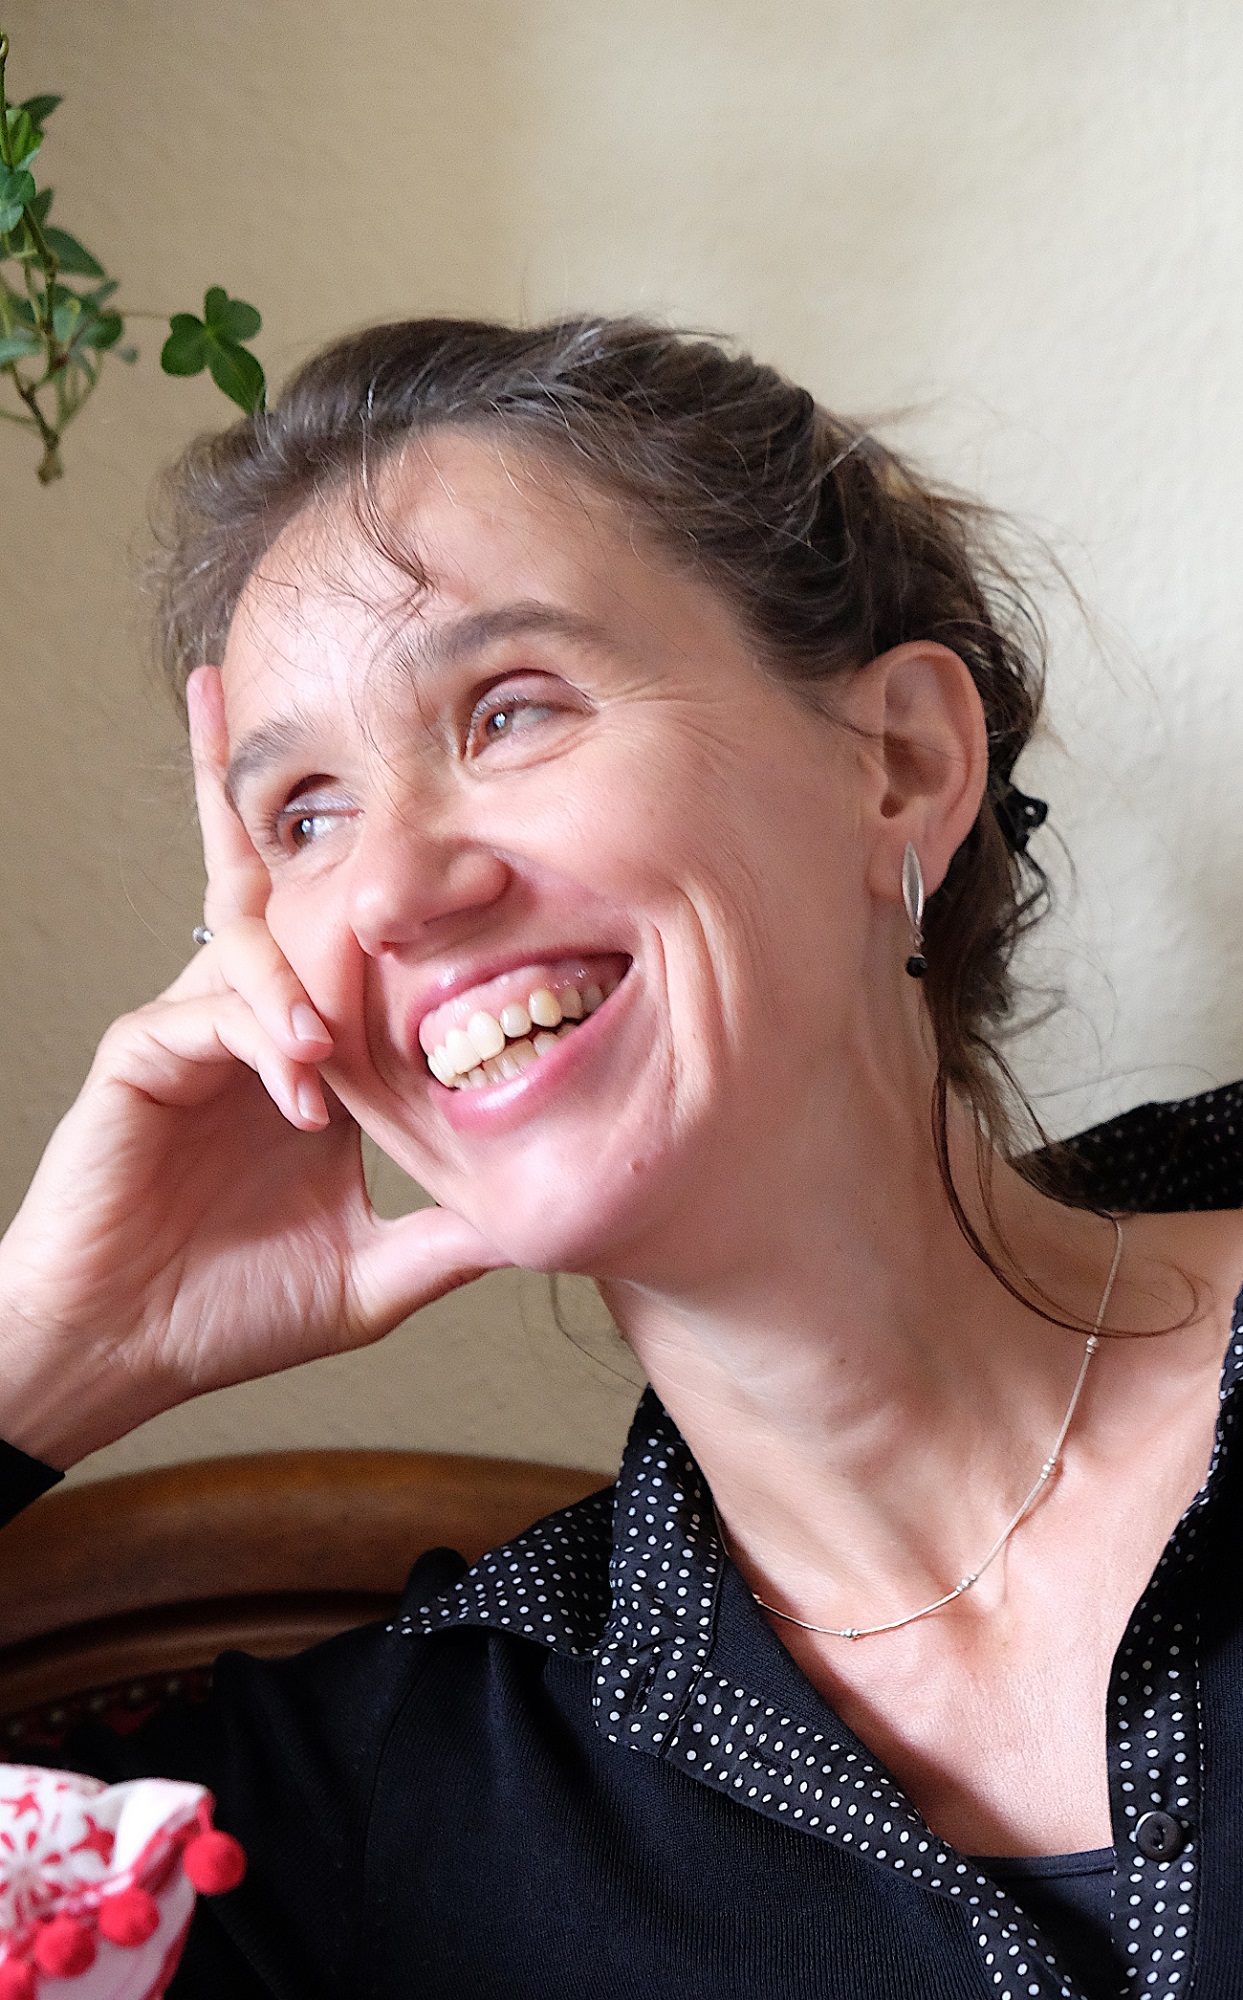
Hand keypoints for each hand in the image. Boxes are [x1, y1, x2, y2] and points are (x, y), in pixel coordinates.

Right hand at [0, 667, 507, 1468]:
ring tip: (336, 1053)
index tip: (497, 885)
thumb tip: (541, 1231)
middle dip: (334, 846)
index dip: (417, 917)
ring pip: (255, 938)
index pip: (359, 960)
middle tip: (441, 839)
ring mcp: (196, 1033)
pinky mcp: (142, 1054)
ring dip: (311, 980)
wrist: (121, 1354)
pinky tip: (299, 1084)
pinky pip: (208, 1009)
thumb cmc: (228, 1315)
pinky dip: (263, 1034)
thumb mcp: (370, 1278)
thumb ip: (446, 1245)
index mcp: (313, 1065)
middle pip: (285, 897)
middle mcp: (255, 1027)